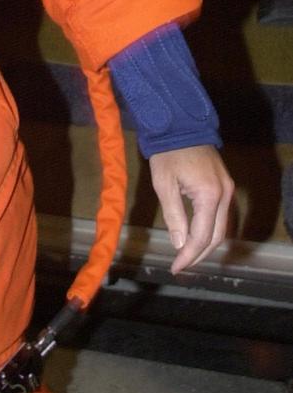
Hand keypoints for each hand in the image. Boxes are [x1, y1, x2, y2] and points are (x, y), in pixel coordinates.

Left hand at [149, 145, 233, 274]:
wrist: (180, 125)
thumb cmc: (168, 153)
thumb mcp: (164, 184)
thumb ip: (174, 215)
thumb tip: (179, 244)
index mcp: (210, 195)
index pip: (202, 236)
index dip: (189, 255)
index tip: (176, 267)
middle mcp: (225, 194)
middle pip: (216, 236)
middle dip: (199, 254)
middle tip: (181, 265)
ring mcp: (228, 189)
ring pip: (221, 227)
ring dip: (205, 244)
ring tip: (187, 255)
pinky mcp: (225, 185)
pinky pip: (220, 215)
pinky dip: (210, 229)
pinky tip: (196, 236)